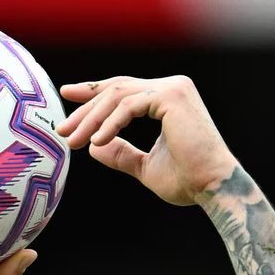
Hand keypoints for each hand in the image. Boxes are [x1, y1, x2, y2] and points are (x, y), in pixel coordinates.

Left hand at [56, 76, 238, 206]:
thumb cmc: (188, 181)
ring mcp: (173, 89)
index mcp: (168, 99)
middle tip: (62, 128)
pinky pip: (129, 106)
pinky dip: (109, 124)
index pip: (123, 91)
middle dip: (85, 109)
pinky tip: (96, 142)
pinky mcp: (172, 97)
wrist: (213, 187)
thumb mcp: (145, 166)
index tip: (67, 96)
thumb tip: (93, 148)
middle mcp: (172, 88)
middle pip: (116, 90)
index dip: (93, 93)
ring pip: (118, 96)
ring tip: (72, 141)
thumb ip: (122, 154)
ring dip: (91, 119)